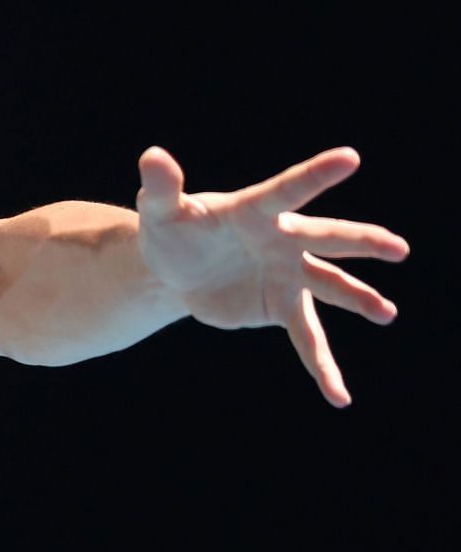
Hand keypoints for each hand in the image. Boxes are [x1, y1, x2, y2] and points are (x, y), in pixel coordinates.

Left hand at [136, 146, 407, 405]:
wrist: (173, 270)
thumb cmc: (172, 229)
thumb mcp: (160, 210)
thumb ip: (162, 187)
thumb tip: (153, 156)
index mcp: (257, 211)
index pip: (288, 190)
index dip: (316, 175)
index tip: (350, 157)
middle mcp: (284, 241)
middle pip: (326, 240)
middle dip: (362, 243)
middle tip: (398, 248)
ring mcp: (288, 275)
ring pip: (330, 288)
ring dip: (358, 300)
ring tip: (386, 313)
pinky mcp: (281, 307)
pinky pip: (307, 339)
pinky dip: (322, 367)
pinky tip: (338, 396)